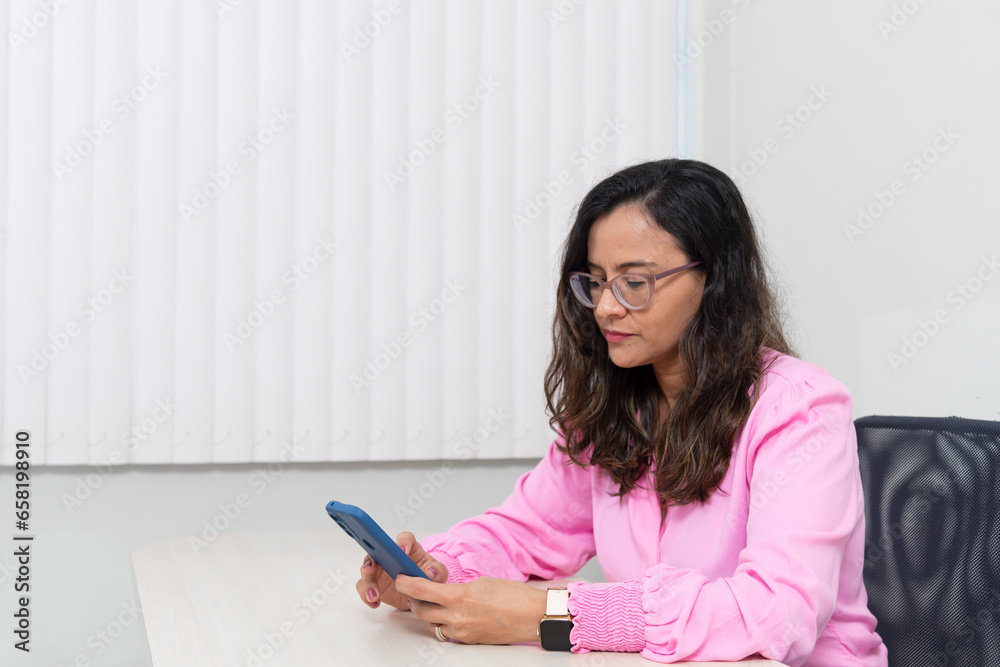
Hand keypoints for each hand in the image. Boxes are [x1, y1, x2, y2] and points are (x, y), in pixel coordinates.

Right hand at [355, 532, 447, 609]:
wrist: (420, 592)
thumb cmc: (427, 575)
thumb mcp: (437, 573)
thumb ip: (438, 571)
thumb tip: (431, 573)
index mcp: (408, 548)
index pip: (404, 538)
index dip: (402, 542)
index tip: (402, 550)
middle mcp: (389, 555)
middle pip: (376, 552)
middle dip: (371, 560)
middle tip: (370, 569)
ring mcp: (379, 570)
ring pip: (366, 572)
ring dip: (367, 582)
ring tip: (375, 595)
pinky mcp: (373, 584)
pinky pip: (363, 588)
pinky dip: (366, 596)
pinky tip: (375, 603)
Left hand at [396, 575, 546, 644]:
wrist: (532, 616)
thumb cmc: (513, 596)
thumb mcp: (482, 582)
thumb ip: (460, 588)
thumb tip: (447, 592)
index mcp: (459, 596)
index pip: (421, 589)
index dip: (406, 582)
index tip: (401, 577)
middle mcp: (457, 617)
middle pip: (420, 611)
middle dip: (414, 600)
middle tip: (415, 591)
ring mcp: (462, 632)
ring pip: (432, 624)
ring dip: (430, 614)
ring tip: (436, 603)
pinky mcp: (469, 641)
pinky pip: (447, 633)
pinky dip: (445, 623)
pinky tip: (453, 615)